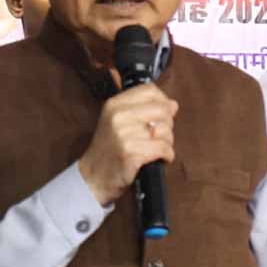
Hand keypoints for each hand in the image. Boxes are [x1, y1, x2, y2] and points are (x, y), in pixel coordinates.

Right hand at [78, 84, 178, 205]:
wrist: (93, 176)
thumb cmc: (109, 150)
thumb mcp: (118, 122)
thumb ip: (143, 110)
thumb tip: (173, 104)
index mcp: (114, 105)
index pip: (150, 90)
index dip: (163, 101)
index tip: (164, 113)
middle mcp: (118, 116)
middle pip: (162, 110)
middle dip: (168, 124)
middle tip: (160, 135)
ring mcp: (124, 135)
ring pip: (165, 130)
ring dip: (168, 142)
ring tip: (157, 148)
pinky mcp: (131, 153)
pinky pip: (163, 148)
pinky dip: (167, 155)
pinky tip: (160, 158)